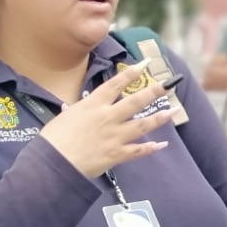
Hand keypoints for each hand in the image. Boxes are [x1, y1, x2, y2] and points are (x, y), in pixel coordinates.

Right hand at [36, 69, 174, 178]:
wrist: (53, 162)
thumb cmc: (53, 138)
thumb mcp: (62, 117)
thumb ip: (74, 111)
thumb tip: (71, 108)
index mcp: (93, 104)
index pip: (117, 84)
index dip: (133, 72)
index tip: (146, 64)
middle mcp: (108, 117)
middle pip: (136, 101)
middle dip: (154, 92)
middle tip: (169, 85)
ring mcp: (114, 136)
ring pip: (142, 125)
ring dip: (159, 118)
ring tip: (173, 111)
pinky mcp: (116, 155)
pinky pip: (137, 151)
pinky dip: (151, 148)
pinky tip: (162, 145)